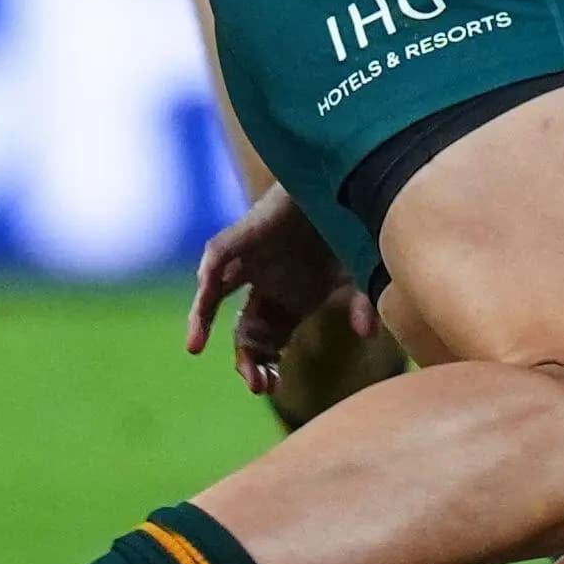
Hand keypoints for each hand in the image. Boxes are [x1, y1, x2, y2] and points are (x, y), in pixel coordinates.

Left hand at [186, 186, 375, 398]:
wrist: (346, 176)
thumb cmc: (354, 226)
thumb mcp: (362, 273)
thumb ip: (362, 303)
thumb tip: (367, 334)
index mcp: (291, 301)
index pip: (268, 343)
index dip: (266, 366)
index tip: (269, 387)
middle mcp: (267, 284)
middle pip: (243, 329)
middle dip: (247, 359)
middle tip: (256, 385)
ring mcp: (253, 259)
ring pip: (216, 292)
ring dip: (204, 318)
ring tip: (196, 346)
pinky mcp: (247, 231)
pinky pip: (219, 253)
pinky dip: (209, 271)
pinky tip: (204, 287)